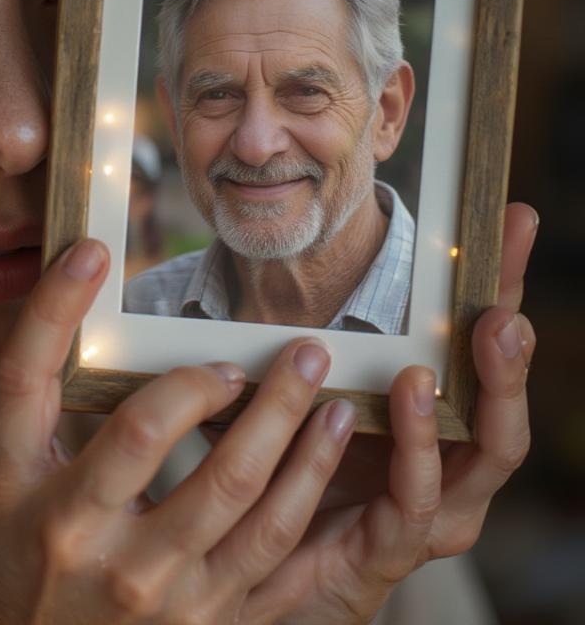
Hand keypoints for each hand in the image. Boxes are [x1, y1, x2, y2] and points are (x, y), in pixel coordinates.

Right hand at [0, 241, 360, 622]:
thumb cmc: (8, 561)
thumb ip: (28, 395)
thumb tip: (66, 284)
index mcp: (43, 506)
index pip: (48, 390)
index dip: (61, 309)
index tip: (92, 251)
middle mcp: (102, 551)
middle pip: (179, 449)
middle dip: (251, 391)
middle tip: (297, 344)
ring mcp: (164, 596)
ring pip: (251, 507)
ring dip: (300, 439)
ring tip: (328, 391)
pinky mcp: (208, 624)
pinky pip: (276, 559)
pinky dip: (310, 496)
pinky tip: (329, 453)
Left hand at [246, 202, 537, 623]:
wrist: (263, 557)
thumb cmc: (297, 457)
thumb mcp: (310, 380)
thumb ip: (315, 329)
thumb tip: (311, 248)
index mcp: (442, 419)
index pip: (488, 342)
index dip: (505, 279)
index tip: (513, 218)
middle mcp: (455, 465)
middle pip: (505, 406)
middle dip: (510, 358)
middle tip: (502, 311)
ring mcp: (434, 509)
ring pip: (483, 456)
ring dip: (477, 400)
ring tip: (449, 356)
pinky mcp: (395, 547)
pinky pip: (414, 504)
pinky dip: (415, 453)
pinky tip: (404, 401)